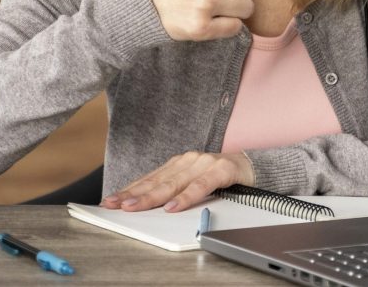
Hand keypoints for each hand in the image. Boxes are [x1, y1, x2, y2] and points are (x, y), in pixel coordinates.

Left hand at [100, 151, 254, 211]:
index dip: (129, 189)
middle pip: (157, 180)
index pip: (150, 178)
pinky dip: (186, 197)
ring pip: (175, 182)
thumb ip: (174, 191)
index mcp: (180, 163)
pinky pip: (202, 185)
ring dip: (153, 196)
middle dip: (134, 193)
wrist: (257, 167)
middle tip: (116, 205)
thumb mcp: (194, 183)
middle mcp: (189, 159)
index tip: (110, 201)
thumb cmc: (222, 177)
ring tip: (135, 206)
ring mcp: (205, 162)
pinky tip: (173, 207)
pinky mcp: (222, 169)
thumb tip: (147, 205)